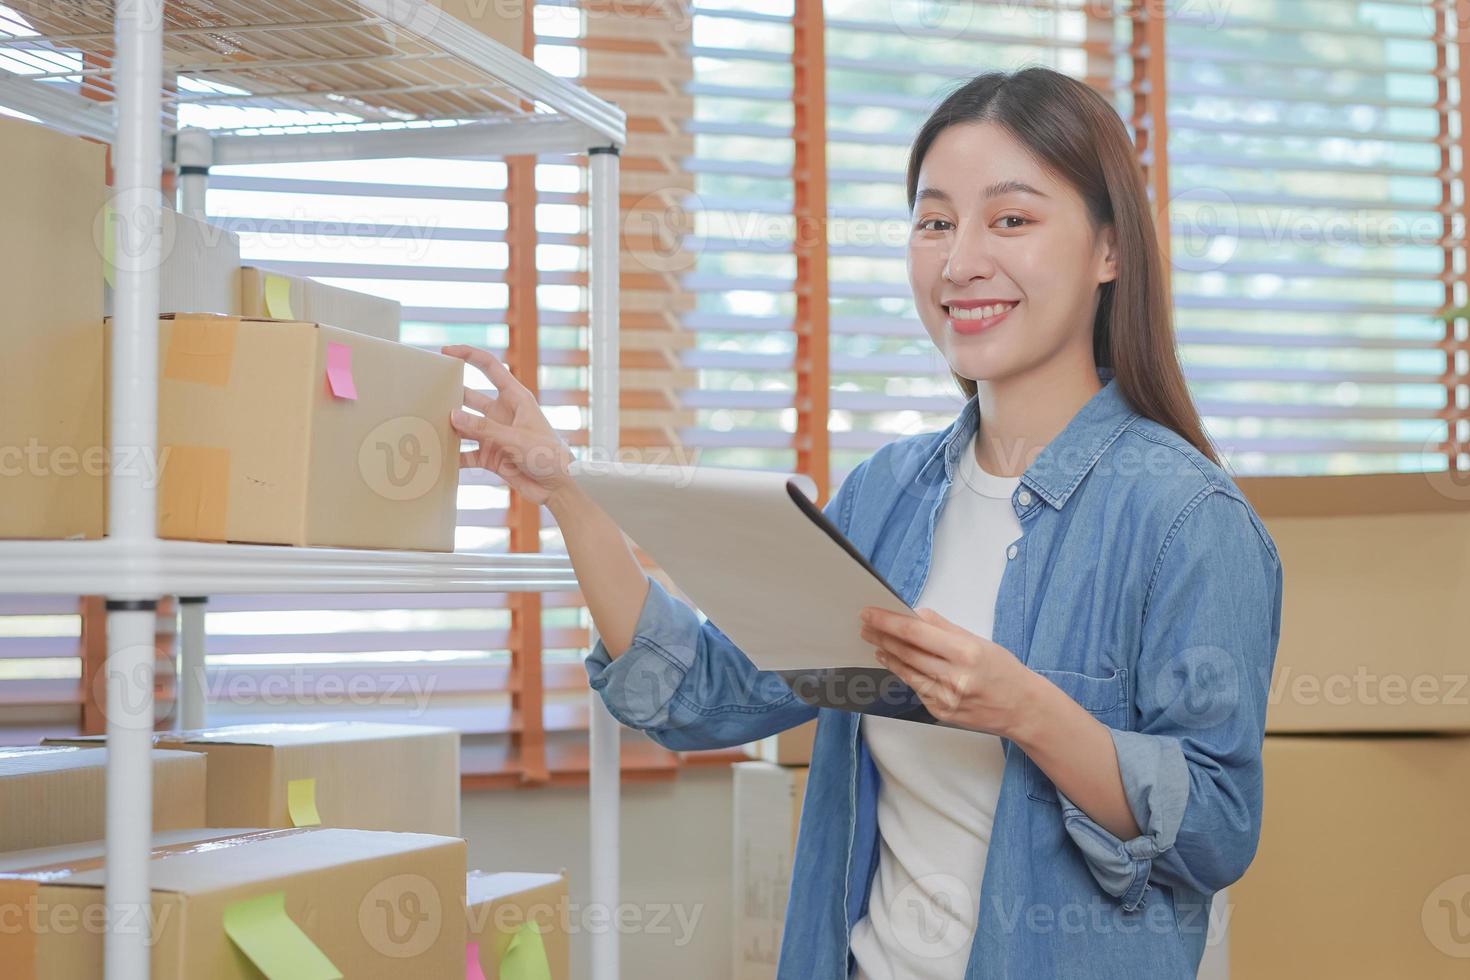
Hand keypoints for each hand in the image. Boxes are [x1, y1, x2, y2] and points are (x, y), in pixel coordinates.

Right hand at [442, 344, 573, 507]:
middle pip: (470, 397)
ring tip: (425, 426)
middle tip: (426, 394)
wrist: (560, 488)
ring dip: (448, 428)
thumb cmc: (549, 456)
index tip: (446, 351)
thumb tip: (453, 415)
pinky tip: (437, 459)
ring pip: (464, 427)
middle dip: (450, 395)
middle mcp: (503, 414)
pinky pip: (466, 454)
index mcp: (516, 398)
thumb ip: (484, 429)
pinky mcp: (491, 456)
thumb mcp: (516, 439)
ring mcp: (495, 435)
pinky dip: (453, 457)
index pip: (490, 367)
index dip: (469, 356)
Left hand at [859, 606, 1034, 735]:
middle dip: (882, 636)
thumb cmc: (1003, 671)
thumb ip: (944, 628)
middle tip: (866, 624)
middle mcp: (954, 678)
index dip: (888, 622)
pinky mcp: (941, 713)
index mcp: (965, 653)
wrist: (1023, 709)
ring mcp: (946, 698)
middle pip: (906, 652)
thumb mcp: (979, 641)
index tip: (870, 613)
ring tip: (874, 640)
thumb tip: (916, 614)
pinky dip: (903, 672)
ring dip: (887, 654)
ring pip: (907, 671)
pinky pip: (916, 688)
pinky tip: (894, 662)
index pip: (916, 633)